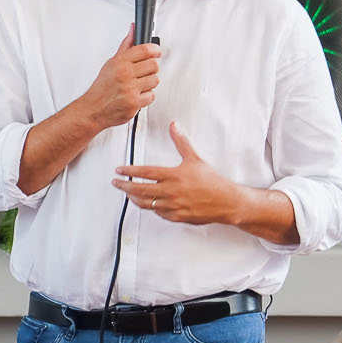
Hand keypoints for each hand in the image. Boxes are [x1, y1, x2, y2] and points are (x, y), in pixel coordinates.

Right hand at [83, 29, 161, 130]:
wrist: (93, 109)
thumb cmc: (102, 87)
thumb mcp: (111, 62)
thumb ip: (126, 46)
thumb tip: (133, 30)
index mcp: (120, 62)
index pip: (145, 50)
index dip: (155, 50)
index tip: (157, 52)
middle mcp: (125, 74)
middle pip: (153, 65)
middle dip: (151, 68)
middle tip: (145, 71)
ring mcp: (130, 89)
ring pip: (155, 80)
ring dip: (150, 83)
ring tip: (140, 84)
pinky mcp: (134, 103)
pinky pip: (151, 96)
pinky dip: (147, 96)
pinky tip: (138, 95)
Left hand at [113, 124, 239, 225]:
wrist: (225, 201)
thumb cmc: (211, 180)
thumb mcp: (194, 158)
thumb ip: (181, 142)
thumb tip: (174, 126)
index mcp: (173, 175)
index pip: (145, 172)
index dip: (129, 171)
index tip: (119, 170)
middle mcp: (170, 191)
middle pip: (140, 190)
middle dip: (124, 186)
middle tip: (116, 183)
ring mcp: (172, 206)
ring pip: (145, 203)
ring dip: (134, 198)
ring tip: (128, 193)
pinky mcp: (176, 216)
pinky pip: (157, 213)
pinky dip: (149, 207)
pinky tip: (146, 203)